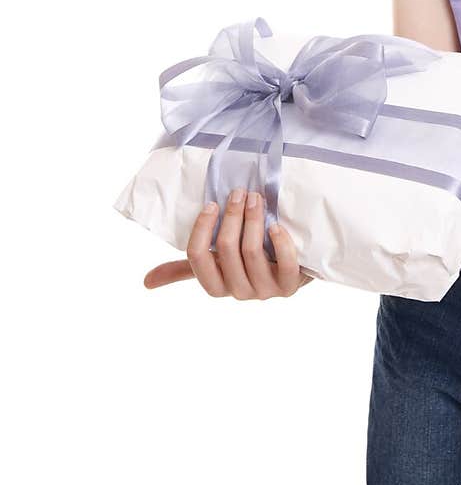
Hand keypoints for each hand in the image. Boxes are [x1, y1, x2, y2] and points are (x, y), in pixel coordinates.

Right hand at [143, 188, 313, 299]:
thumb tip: (146, 281)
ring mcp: (265, 291)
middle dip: (232, 215)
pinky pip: (285, 265)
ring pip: (252, 251)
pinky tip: (276, 224)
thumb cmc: (248, 262)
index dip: (202, 228)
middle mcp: (237, 292)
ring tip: (256, 198)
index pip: (196, 257)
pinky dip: (280, 242)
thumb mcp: (217, 265)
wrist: (290, 273)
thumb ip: (188, 267)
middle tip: (239, 192)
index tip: (212, 204)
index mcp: (216, 285)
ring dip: (253, 219)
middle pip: (225, 249)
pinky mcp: (290, 287)